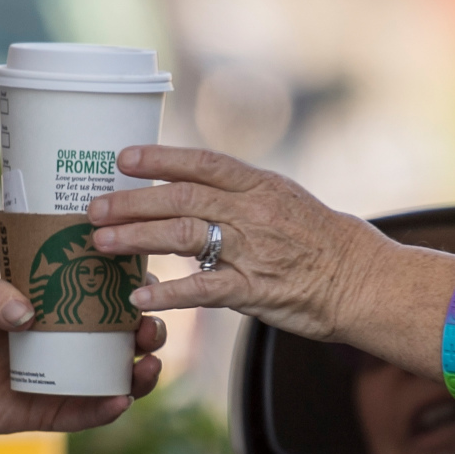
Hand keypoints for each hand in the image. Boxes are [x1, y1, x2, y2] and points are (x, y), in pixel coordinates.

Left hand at [0, 275, 164, 434]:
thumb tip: (26, 314)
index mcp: (55, 308)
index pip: (106, 298)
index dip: (134, 293)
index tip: (149, 285)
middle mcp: (64, 344)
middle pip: (122, 341)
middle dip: (148, 335)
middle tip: (150, 329)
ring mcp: (58, 380)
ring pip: (113, 380)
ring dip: (140, 375)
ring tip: (148, 365)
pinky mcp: (43, 413)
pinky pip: (83, 415)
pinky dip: (106, 410)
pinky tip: (120, 399)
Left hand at [86, 145, 394, 340]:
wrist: (361, 279)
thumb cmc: (319, 241)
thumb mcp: (282, 200)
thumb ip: (237, 195)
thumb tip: (187, 188)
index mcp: (259, 185)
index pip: (202, 162)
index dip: (160, 157)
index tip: (122, 158)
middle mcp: (252, 212)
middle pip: (180, 197)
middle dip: (132, 202)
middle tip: (93, 207)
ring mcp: (252, 250)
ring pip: (183, 236)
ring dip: (136, 238)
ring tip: (101, 242)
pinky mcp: (254, 290)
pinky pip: (204, 289)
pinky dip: (169, 292)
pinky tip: (139, 296)